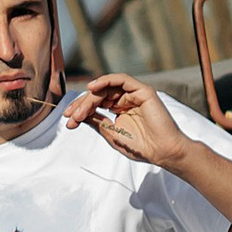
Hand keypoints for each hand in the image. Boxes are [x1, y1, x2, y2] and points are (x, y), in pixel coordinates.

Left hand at [63, 75, 192, 170]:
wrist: (163, 152)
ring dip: (91, 97)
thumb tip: (77, 115)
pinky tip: (93, 87)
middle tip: (71, 117)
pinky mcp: (143, 91)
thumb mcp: (111, 134)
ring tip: (80, 110)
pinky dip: (106, 80)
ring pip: (107, 87)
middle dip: (82, 105)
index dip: (80, 110)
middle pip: (98, 94)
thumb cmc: (141, 146)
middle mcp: (126, 100)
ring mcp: (134, 94)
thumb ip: (96, 121)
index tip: (68, 121)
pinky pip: (122, 79)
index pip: (96, 104)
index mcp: (119, 109)